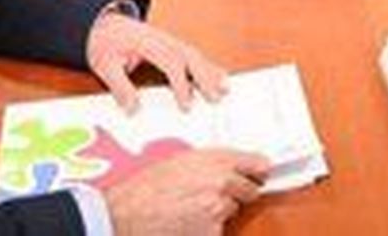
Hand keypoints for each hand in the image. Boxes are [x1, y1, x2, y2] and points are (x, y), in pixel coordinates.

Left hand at [86, 12, 228, 112]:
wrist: (100, 20)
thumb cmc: (103, 41)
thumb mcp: (103, 64)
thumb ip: (119, 87)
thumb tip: (133, 109)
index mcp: (146, 41)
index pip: (171, 62)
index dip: (181, 84)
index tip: (187, 105)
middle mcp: (162, 38)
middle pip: (189, 56)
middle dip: (205, 77)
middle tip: (216, 98)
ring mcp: (167, 39)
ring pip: (194, 54)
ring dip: (210, 71)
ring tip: (225, 88)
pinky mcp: (169, 43)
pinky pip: (191, 53)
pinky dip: (206, 65)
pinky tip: (217, 75)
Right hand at [104, 148, 270, 235]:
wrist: (127, 213)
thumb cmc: (147, 187)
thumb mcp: (181, 161)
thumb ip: (211, 163)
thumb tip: (231, 168)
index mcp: (215, 159)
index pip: (257, 163)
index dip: (258, 170)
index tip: (261, 174)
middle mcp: (222, 181)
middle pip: (251, 190)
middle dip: (239, 193)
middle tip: (215, 195)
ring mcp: (219, 207)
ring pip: (232, 210)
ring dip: (219, 212)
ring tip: (191, 209)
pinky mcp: (212, 231)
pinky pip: (219, 229)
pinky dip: (207, 229)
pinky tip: (187, 223)